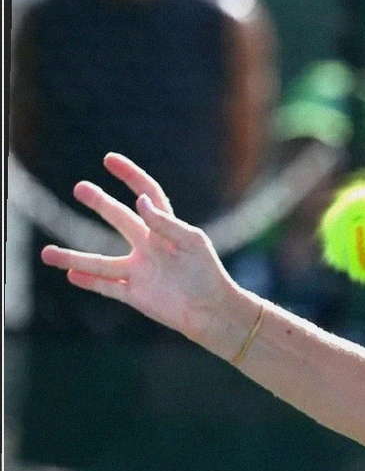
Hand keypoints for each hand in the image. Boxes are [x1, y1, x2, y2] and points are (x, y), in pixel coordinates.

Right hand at [39, 152, 237, 342]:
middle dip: (100, 203)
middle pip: (119, 219)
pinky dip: (89, 283)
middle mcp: (149, 247)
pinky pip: (107, 287)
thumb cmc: (207, 273)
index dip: (131, 176)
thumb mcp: (192, 242)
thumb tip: (139, 202)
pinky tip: (70, 275)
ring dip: (74, 258)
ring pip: (100, 263)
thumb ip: (166, 223)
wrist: (212, 310)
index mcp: (167, 229)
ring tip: (46, 253)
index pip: (147, 195)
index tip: (110, 160)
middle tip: (80, 187)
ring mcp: (139, 270)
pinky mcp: (135, 294)